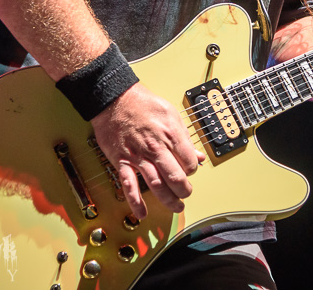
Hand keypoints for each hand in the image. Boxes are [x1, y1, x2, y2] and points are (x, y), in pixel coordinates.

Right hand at [90, 83, 206, 219]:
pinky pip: (129, 185)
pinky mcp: (122, 161)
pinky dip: (136, 201)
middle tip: (186, 194)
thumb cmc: (143, 103)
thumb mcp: (171, 114)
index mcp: (171, 134)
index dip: (192, 170)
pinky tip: (142, 213)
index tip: (189, 171)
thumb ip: (185, 137)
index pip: (189, 162)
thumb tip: (198, 155)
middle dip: (184, 190)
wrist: (114, 99)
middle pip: (175, 177)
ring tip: (176, 207)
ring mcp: (138, 156)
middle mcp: (155, 147)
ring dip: (168, 200)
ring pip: (156, 184)